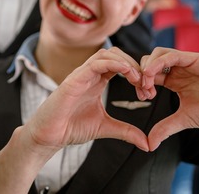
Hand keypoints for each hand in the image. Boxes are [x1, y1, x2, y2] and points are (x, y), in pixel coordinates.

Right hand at [24, 47, 149, 152]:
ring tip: (138, 79)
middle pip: (116, 54)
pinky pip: (94, 64)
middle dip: (135, 66)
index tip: (148, 92)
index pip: (120, 64)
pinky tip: (126, 73)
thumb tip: (147, 144)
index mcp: (97, 81)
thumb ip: (126, 131)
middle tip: (146, 85)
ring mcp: (81, 75)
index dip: (137, 73)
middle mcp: (90, 74)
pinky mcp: (74, 79)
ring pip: (106, 54)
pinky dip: (113, 64)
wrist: (49, 136)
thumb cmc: (71, 127)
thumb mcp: (106, 127)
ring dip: (126, 62)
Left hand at [139, 48, 198, 150]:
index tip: (142, 97)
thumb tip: (149, 144)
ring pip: (158, 53)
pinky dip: (159, 63)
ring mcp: (188, 62)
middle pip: (150, 61)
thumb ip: (166, 128)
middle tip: (144, 92)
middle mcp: (180, 68)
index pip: (150, 74)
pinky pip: (173, 55)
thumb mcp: (185, 119)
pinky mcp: (198, 59)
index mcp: (175, 80)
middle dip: (141, 74)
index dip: (141, 83)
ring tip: (148, 85)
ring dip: (148, 67)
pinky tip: (154, 76)